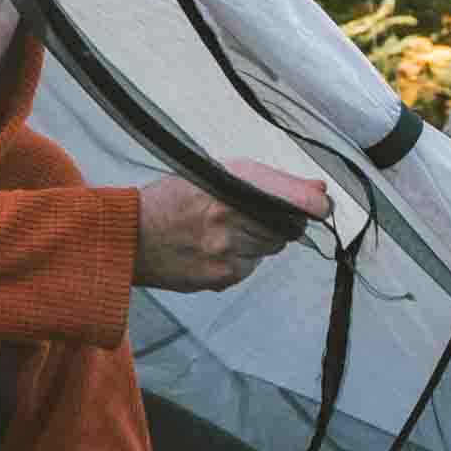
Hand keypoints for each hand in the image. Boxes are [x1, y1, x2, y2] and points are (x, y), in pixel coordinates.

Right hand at [133, 160, 331, 291]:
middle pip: (287, 228)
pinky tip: (213, 249)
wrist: (128, 236)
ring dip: (258, 241)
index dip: (314, 205)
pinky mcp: (221, 277)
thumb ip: (267, 181)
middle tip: (255, 214)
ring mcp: (227, 252)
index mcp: (230, 185)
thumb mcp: (214, 173)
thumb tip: (317, 191)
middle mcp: (231, 219)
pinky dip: (240, 260)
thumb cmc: (171, 199)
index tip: (322, 206)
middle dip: (280, 221)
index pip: (294, 200)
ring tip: (226, 231)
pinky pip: (248, 268)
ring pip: (269, 249)